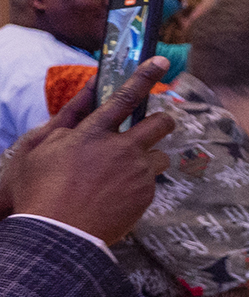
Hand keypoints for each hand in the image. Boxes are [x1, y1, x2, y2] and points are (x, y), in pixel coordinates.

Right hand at [0, 57, 174, 243]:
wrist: (57, 235)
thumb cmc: (39, 192)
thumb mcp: (38, 151)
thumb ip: (64, 126)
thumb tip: (82, 108)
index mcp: (93, 133)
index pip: (124, 97)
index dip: (144, 76)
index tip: (161, 61)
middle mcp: (121, 149)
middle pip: (161, 123)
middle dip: (163, 121)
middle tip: (154, 127)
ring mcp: (137, 173)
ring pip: (161, 156)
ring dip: (148, 160)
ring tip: (124, 174)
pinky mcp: (145, 195)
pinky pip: (151, 182)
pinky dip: (139, 185)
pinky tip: (117, 196)